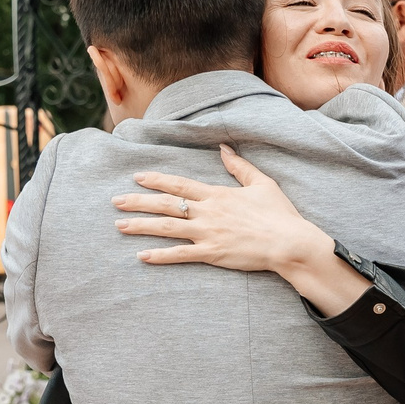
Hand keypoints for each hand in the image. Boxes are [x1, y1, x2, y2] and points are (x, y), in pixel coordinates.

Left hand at [114, 145, 330, 273]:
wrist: (289, 242)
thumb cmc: (279, 214)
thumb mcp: (262, 183)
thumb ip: (239, 166)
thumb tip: (223, 148)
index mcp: (217, 194)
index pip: (179, 184)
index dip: (156, 180)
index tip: (137, 177)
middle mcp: (207, 211)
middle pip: (165, 204)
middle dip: (138, 202)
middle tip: (115, 202)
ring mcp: (207, 233)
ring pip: (166, 228)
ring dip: (140, 226)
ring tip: (119, 225)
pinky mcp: (211, 253)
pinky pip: (180, 254)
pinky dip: (159, 255)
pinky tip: (141, 255)